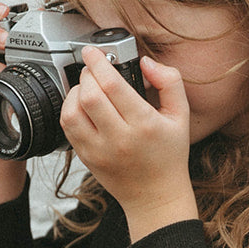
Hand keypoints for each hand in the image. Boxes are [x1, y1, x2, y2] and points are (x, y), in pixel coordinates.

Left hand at [60, 48, 198, 240]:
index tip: (93, 51)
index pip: (113, 86)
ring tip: (87, 89)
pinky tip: (82, 107)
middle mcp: (120, 139)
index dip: (98, 63)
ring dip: (75, 93)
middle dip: (88, 75)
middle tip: (94, 70)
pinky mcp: (86, 158)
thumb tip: (146, 62)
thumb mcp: (181, 116)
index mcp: (144, 125)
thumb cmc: (169, 156)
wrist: (156, 196)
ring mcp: (99, 151)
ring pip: (72, 112)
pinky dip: (70, 110)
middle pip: (89, 96)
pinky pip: (67, 128)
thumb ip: (170, 82)